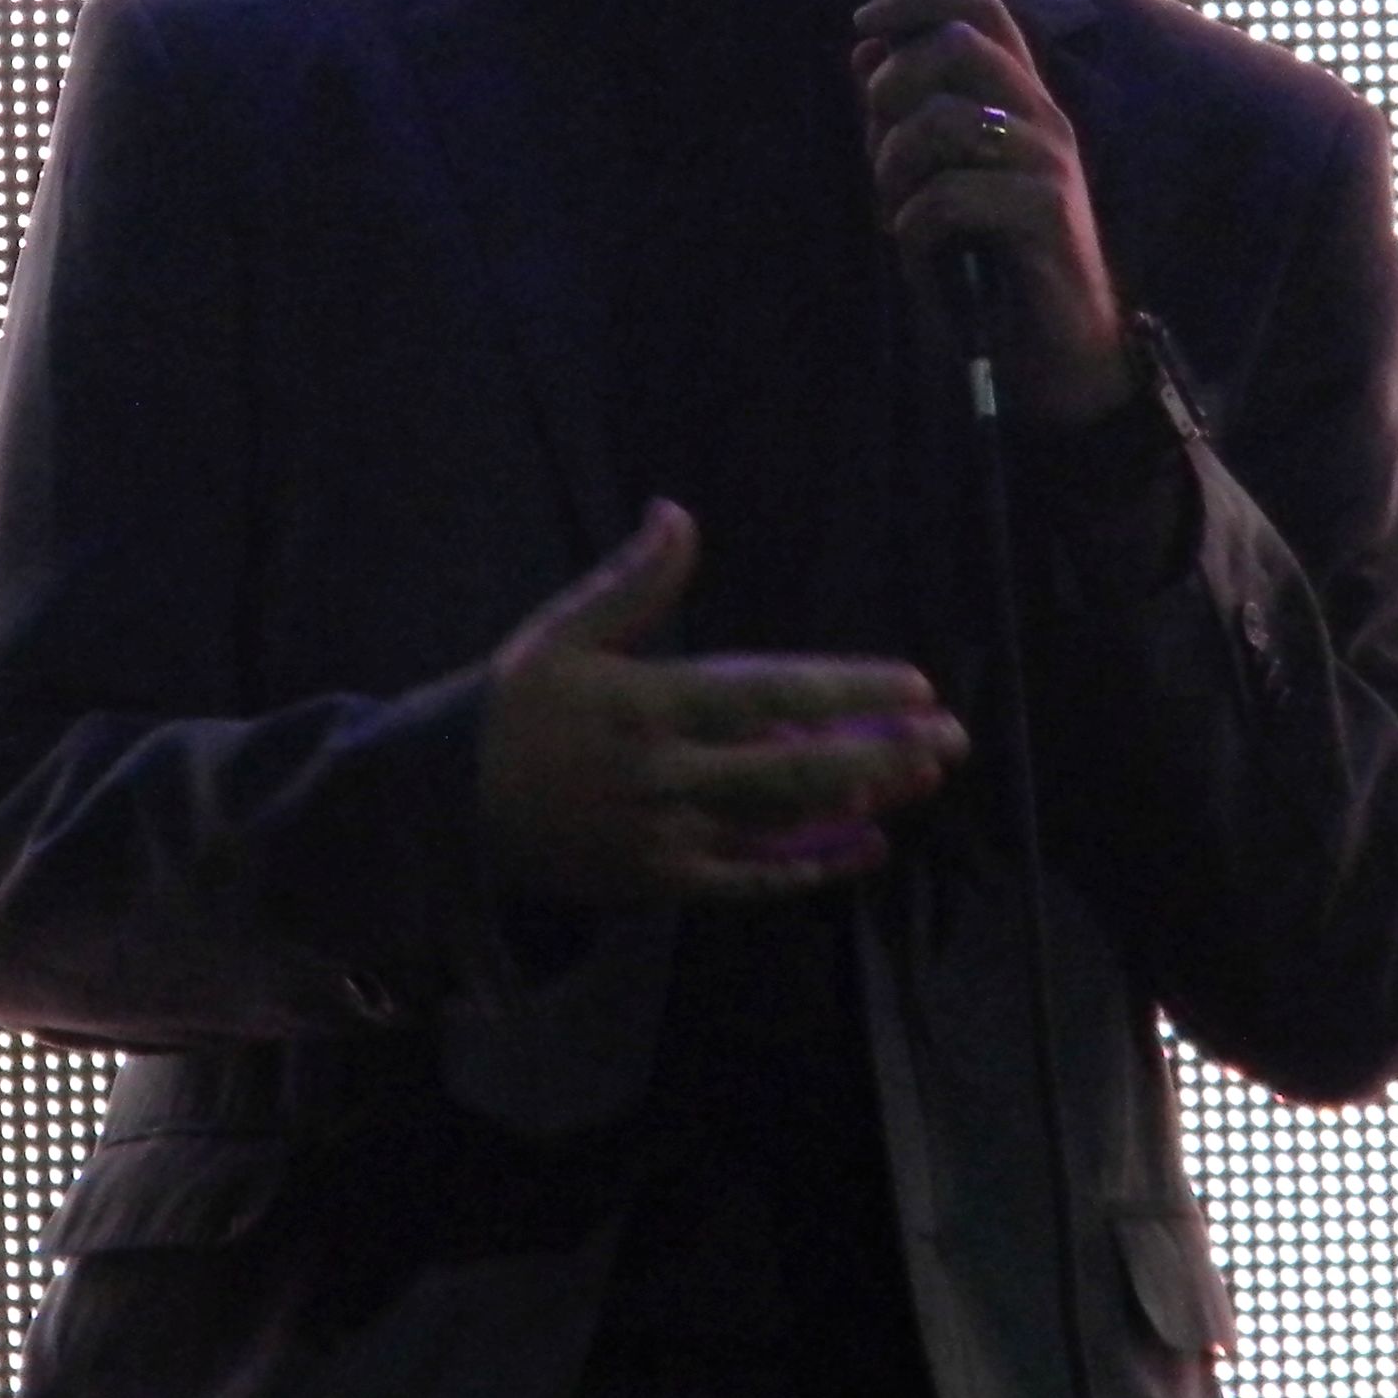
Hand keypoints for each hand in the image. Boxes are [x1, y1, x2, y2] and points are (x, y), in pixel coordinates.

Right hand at [479, 501, 967, 903]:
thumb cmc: (509, 710)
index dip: (847, 690)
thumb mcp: (558, 635)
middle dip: (882, 752)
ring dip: (860, 801)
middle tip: (954, 738)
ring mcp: (667, 837)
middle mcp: (666, 776)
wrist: (443, 814)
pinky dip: (811, 866)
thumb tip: (679, 514)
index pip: (769, 694)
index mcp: (648, 704)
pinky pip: (751, 879)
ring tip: (924, 779)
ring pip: (783, 823)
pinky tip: (867, 846)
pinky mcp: (661, 883)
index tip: (915, 685)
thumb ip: (630, 582)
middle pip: (796, 767)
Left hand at [851, 0, 1130, 426]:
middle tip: (880, 147)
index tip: (863, 24)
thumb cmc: (990, 264)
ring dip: (895, 165)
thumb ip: (905, 114)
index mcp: (1019, 99)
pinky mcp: (1047, 215)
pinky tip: (920, 250)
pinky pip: (951, 194)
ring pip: (946, 118)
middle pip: (958, 44)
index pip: (981, 7)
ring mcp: (1050, 163)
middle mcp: (1042, 117)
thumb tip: (865, 49)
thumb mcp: (934, 178)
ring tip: (896, 210)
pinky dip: (914, 223)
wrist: (1057, 353)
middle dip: (894, 87)